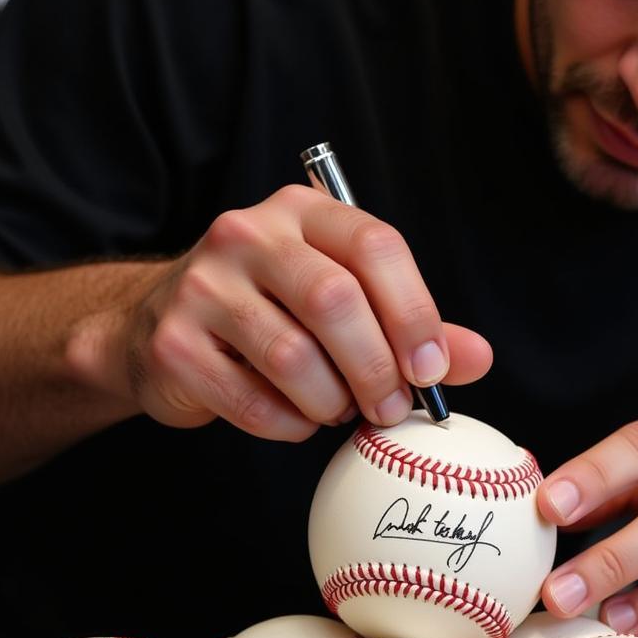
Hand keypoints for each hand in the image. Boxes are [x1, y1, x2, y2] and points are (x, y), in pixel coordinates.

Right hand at [101, 186, 491, 437]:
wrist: (160, 327)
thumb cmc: (272, 312)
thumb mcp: (343, 301)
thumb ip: (409, 326)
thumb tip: (477, 357)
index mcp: (302, 212)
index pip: (375, 245)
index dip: (415, 313)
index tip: (432, 370)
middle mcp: (247, 235)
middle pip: (336, 301)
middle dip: (377, 368)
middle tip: (391, 407)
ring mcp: (202, 287)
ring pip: (293, 357)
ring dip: (332, 402)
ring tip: (339, 410)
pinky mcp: (174, 344)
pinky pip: (252, 401)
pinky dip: (290, 426)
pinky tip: (296, 420)